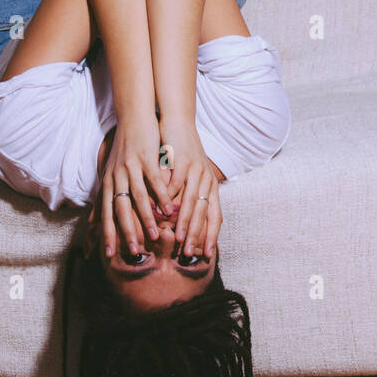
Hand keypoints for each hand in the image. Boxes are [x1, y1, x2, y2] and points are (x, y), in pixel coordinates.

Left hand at [99, 116, 171, 257]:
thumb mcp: (110, 173)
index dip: (108, 233)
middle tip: (133, 252)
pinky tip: (170, 209)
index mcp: (108, 182)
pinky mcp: (146, 157)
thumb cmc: (123, 148)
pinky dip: (161, 196)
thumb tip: (92, 223)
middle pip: (120, 209)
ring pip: (138, 197)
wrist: (133, 117)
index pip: (106, 213)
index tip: (110, 254)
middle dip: (127, 232)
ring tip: (154, 236)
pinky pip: (154, 181)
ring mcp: (131, 167)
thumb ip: (104, 198)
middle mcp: (117, 176)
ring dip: (147, 218)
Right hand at [157, 119, 222, 258]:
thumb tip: (181, 223)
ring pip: (191, 200)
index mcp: (210, 184)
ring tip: (175, 238)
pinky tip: (160, 211)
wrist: (178, 121)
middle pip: (203, 212)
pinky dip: (168, 198)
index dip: (211, 235)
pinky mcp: (182, 159)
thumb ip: (186, 197)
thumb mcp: (190, 176)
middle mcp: (206, 178)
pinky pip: (176, 183)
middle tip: (189, 253)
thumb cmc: (182, 152)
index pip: (215, 215)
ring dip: (183, 221)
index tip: (205, 254)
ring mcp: (196, 169)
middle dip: (196, 234)